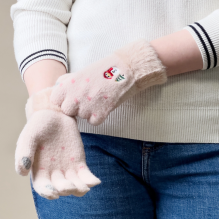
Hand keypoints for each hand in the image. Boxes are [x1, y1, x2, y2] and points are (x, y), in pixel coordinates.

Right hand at [15, 88, 100, 199]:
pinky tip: (95, 182)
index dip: (47, 192)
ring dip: (80, 188)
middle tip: (70, 186)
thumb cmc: (39, 126)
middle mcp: (54, 173)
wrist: (55, 115)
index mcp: (39, 170)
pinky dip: (90, 180)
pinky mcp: (79, 162)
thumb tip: (22, 172)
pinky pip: (85, 174)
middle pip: (61, 188)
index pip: (43, 187)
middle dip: (65, 189)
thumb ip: (24, 152)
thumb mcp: (28, 136)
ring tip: (85, 187)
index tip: (54, 193)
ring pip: (75, 184)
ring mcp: (68, 168)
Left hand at [50, 39, 166, 124]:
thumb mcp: (80, 72)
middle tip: (86, 99)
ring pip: (82, 117)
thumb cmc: (102, 70)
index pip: (55, 101)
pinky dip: (99, 116)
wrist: (124, 69)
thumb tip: (56, 89)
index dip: (64, 100)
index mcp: (68, 85)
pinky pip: (94, 122)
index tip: (71, 97)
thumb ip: (66, 82)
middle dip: (75, 108)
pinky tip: (104, 105)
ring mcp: (87, 107)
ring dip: (88, 111)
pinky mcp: (100, 114)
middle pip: (67, 111)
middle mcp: (75, 96)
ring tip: (98, 99)